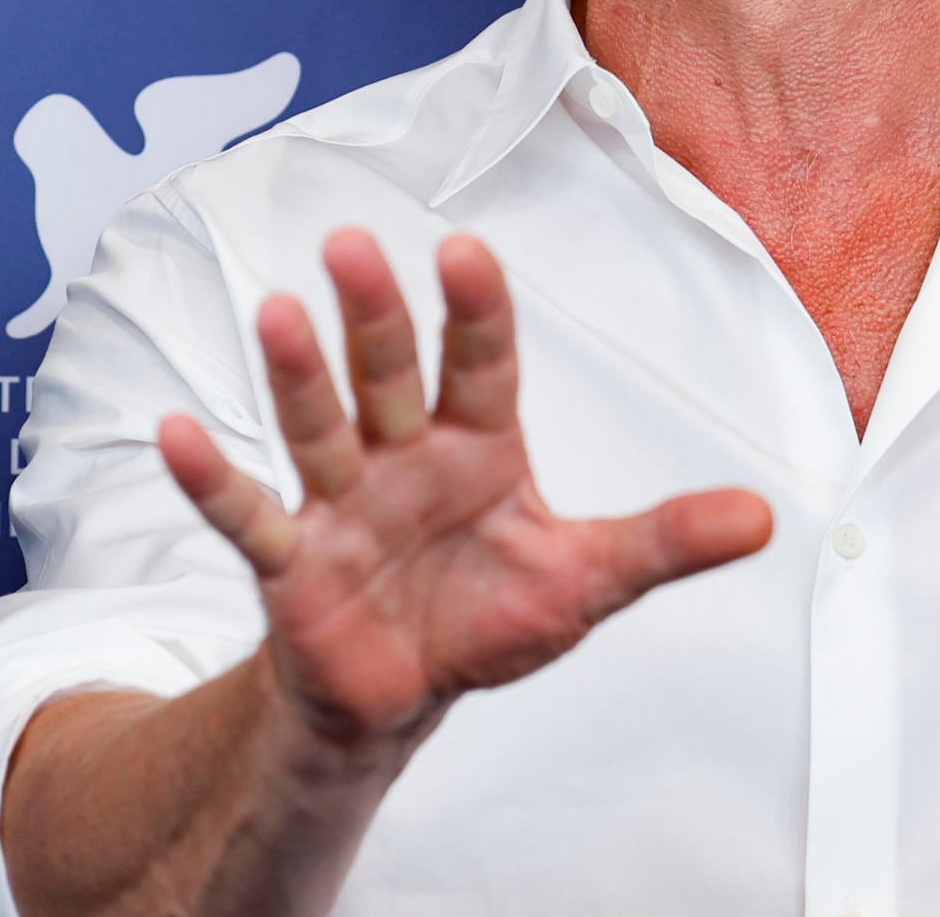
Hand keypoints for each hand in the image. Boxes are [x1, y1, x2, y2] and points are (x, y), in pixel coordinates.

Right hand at [160, 229, 769, 752]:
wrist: (400, 696)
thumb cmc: (486, 618)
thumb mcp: (583, 581)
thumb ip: (661, 543)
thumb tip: (766, 518)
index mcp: (476, 448)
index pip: (480, 365)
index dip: (475, 311)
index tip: (463, 250)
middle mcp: (401, 458)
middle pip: (388, 376)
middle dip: (373, 314)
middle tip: (349, 244)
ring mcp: (338, 503)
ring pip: (316, 427)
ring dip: (296, 374)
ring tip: (276, 312)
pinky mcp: (290, 561)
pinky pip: (246, 514)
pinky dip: (209, 479)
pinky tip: (173, 433)